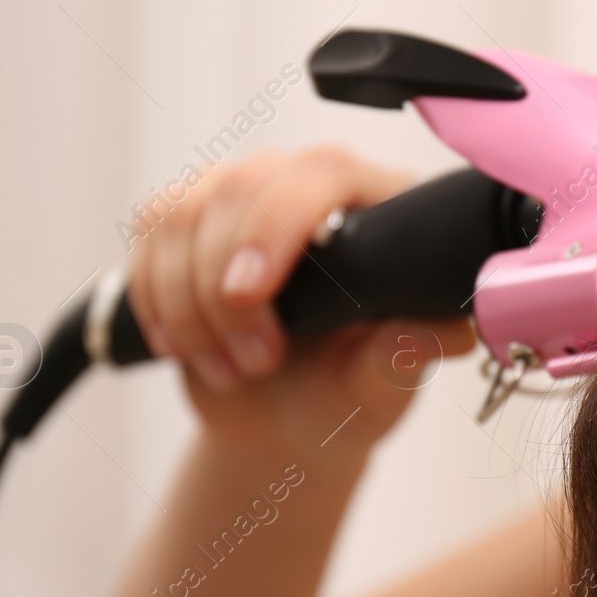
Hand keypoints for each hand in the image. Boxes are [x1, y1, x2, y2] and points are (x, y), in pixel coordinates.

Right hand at [124, 145, 477, 453]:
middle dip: (225, 289)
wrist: (284, 422)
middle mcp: (310, 183)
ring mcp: (244, 193)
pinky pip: (148, 235)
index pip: (322, 173)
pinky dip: (156, 300)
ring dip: (189, 305)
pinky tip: (186, 348)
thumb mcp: (380, 388)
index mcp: (378, 205)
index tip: (252, 297)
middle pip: (239, 187)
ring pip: (182, 214)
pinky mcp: (188, 218)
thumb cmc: (346, 396)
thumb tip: (447, 332)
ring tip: (232, 370)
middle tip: (256, 363)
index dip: (275, 225)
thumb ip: (405, 356)